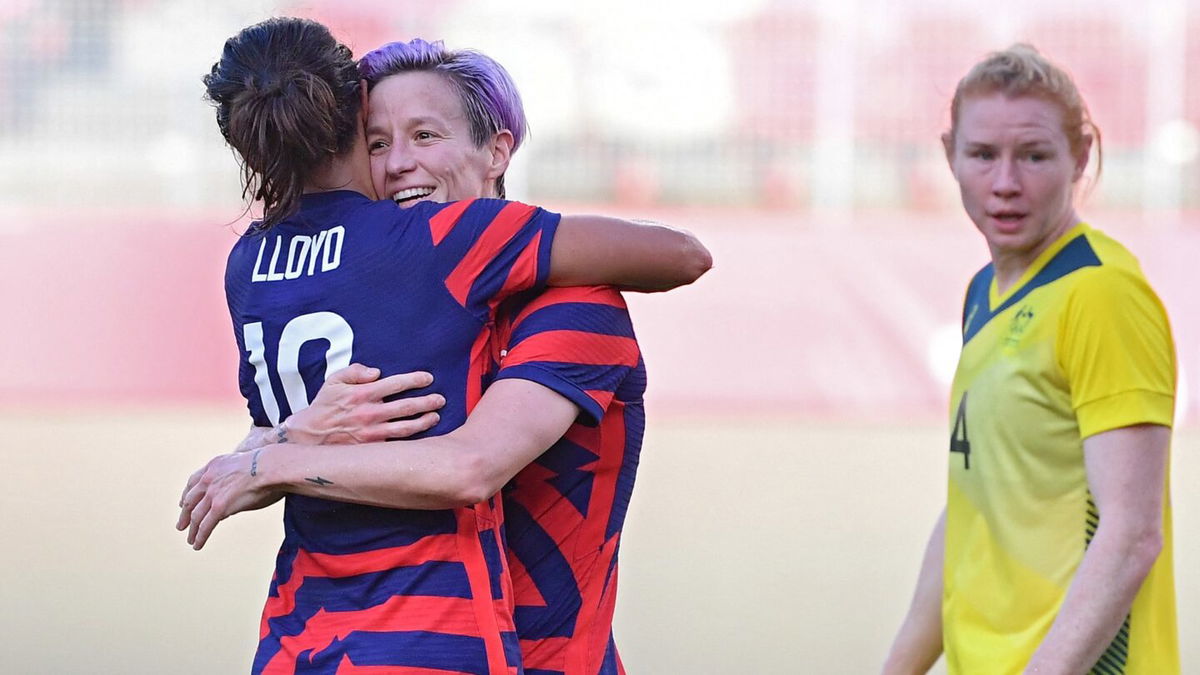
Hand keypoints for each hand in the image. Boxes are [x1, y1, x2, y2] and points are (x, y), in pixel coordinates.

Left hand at [176, 450, 281, 549]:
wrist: (270, 467)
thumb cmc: (267, 465)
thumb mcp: (243, 465)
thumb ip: (234, 477)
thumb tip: (238, 489)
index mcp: (214, 466)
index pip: (193, 482)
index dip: (187, 495)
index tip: (184, 504)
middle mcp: (208, 479)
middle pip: (190, 500)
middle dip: (185, 514)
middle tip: (181, 525)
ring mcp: (212, 493)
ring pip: (196, 516)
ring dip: (192, 530)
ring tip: (191, 539)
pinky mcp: (219, 507)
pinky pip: (205, 526)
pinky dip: (200, 537)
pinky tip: (198, 544)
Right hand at [286, 364, 443, 443]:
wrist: (307, 436)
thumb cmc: (323, 406)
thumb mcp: (333, 381)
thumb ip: (354, 371)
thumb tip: (376, 371)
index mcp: (362, 394)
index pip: (395, 384)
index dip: (414, 380)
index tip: (428, 378)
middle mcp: (370, 413)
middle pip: (406, 406)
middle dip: (427, 402)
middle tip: (441, 399)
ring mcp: (372, 432)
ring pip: (405, 428)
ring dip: (424, 421)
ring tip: (435, 416)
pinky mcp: (372, 448)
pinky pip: (396, 443)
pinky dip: (411, 440)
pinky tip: (423, 437)